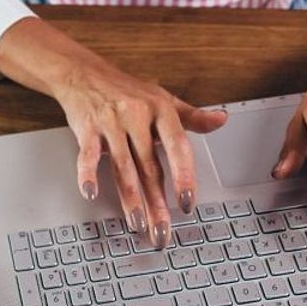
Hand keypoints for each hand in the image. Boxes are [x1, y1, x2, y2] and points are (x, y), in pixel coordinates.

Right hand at [54, 54, 227, 249]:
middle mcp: (137, 115)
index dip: (183, 176)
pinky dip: (88, 174)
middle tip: (163, 232)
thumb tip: (221, 120)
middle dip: (157, 203)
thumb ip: (192, 116)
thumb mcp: (163, 99)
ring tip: (139, 224)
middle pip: (149, 166)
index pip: (177, 147)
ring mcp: (111, 122)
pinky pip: (87, 155)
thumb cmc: (127, 90)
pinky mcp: (87, 129)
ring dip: (130, 199)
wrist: (85, 73)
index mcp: (160, 110)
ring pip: (123, 167)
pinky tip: (91, 192)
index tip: (187, 202)